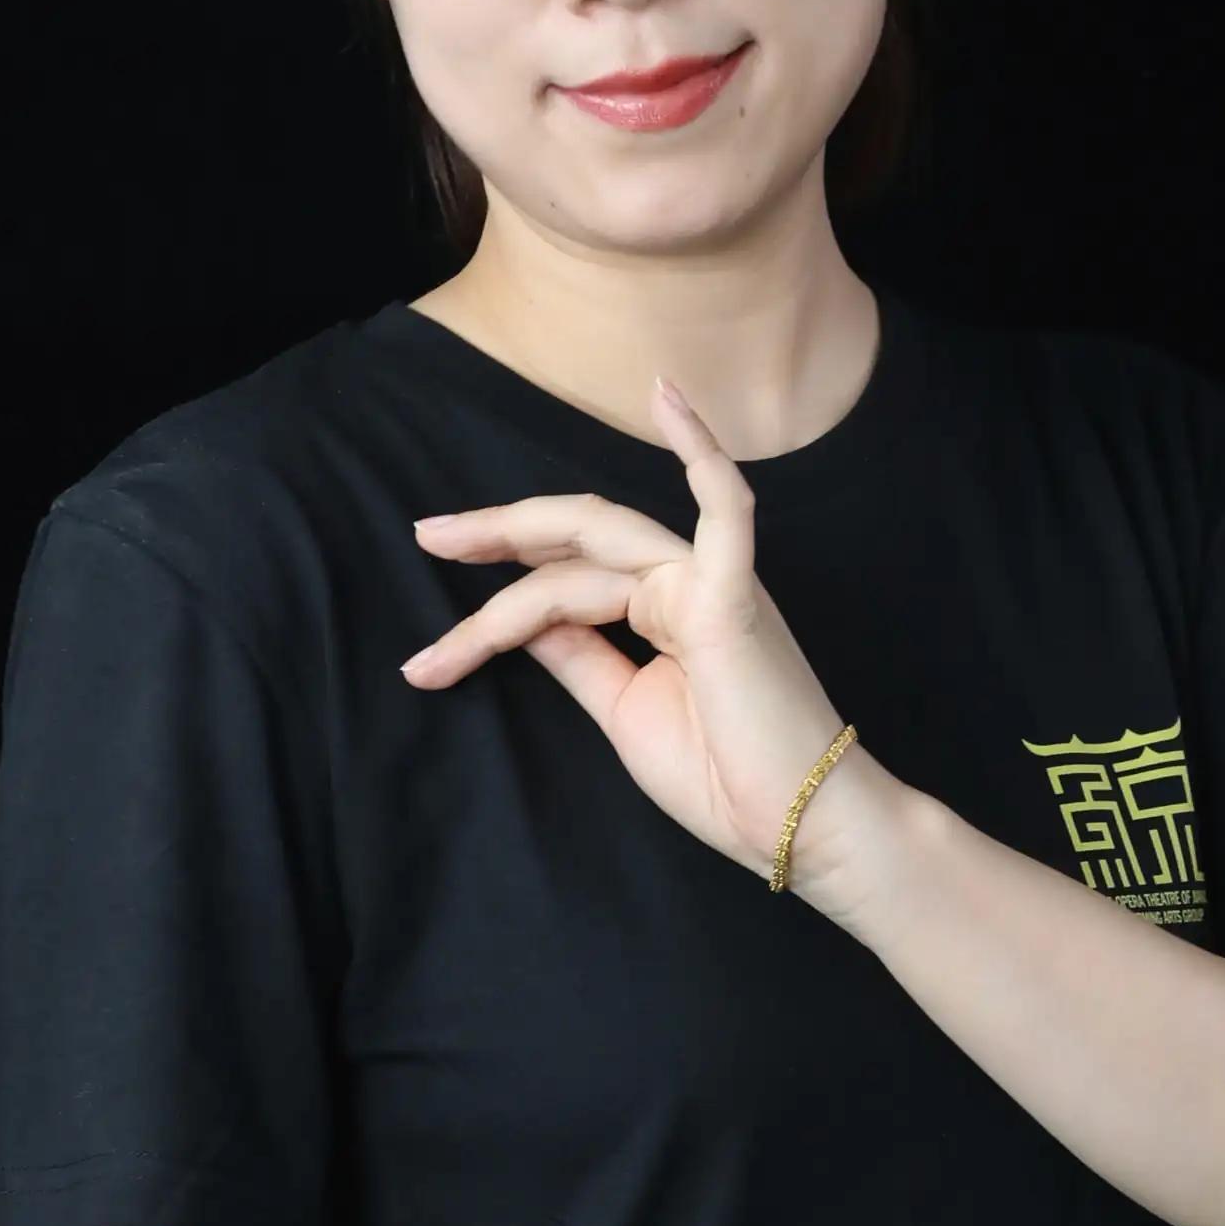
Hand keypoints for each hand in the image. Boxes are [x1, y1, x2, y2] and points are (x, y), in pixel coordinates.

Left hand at [399, 374, 851, 882]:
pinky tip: (666, 395)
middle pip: (572, 546)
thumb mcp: (625, 713)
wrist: (799, 830)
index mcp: (661, 614)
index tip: (427, 661)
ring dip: (515, 540)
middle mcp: (684, 585)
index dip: (490, 616)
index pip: (563, 591)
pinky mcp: (732, 599)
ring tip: (441, 539)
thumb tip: (529, 625)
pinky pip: (724, 510)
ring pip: (595, 550)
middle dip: (493, 538)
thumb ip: (582, 659)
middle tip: (425, 536)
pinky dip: (701, 452)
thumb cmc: (725, 781)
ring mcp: (710, 584)